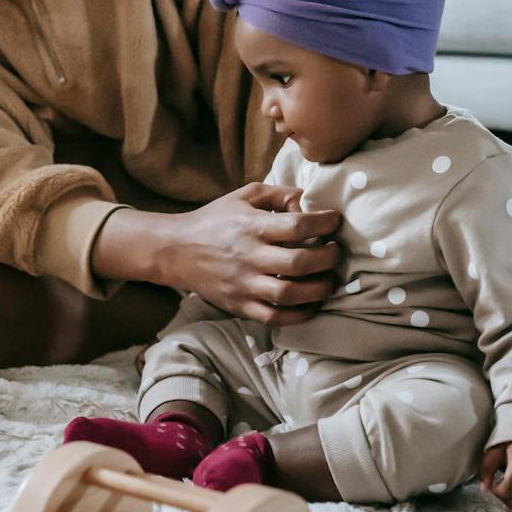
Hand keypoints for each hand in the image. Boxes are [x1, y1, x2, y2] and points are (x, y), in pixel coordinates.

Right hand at [154, 183, 342, 325]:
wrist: (175, 250)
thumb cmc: (213, 220)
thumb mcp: (242, 196)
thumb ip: (277, 194)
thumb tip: (307, 199)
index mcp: (251, 226)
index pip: (297, 225)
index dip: (324, 223)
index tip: (335, 220)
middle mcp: (249, 256)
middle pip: (299, 263)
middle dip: (328, 258)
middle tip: (336, 251)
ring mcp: (244, 285)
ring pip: (290, 294)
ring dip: (320, 289)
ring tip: (330, 279)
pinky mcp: (240, 306)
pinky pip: (276, 317)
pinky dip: (300, 314)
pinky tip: (312, 303)